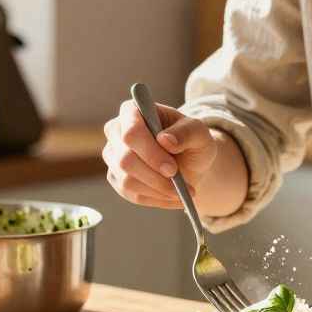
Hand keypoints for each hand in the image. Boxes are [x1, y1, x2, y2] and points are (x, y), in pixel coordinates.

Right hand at [102, 100, 217, 209]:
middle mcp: (116, 131)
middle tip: (181, 185)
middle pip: (125, 160)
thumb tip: (166, 140)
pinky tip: (174, 198)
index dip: (150, 153)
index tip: (172, 169)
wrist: (190, 161)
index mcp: (133, 111)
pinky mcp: (116, 178)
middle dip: (155, 177)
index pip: (131, 132)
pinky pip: (131, 195)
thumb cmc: (191, 140)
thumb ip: (187, 131)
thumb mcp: (199, 132)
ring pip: (127, 181)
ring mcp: (113, 156)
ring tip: (182, 192)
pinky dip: (156, 199)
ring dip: (158, 191)